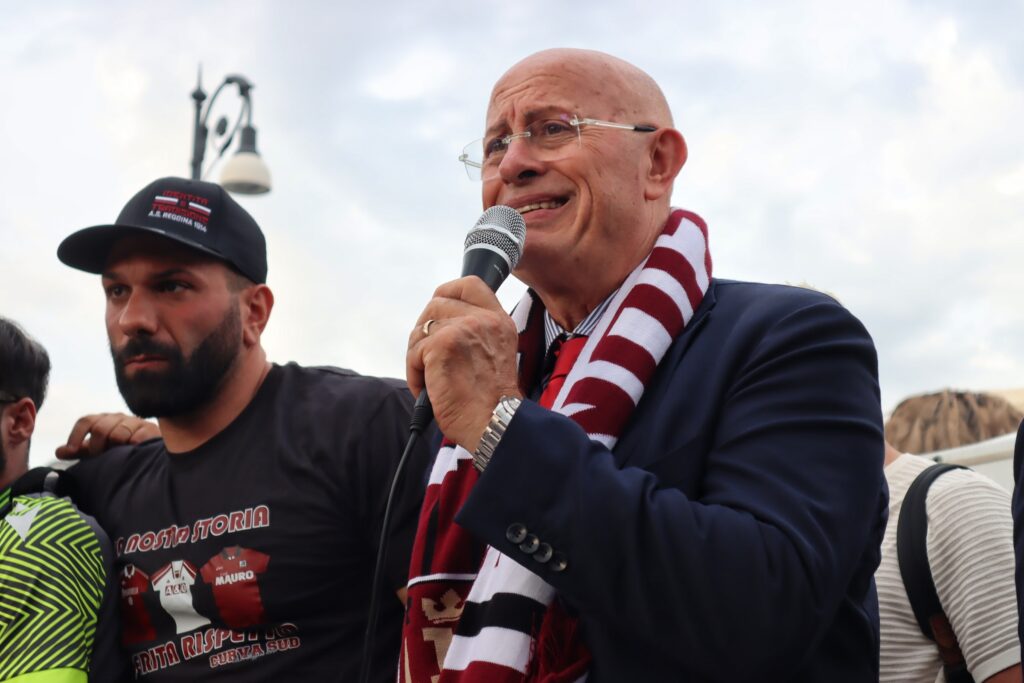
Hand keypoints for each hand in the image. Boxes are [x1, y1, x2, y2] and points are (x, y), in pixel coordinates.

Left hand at [55, 413, 160, 459]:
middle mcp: (118, 418)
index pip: (86, 421)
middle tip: (101, 457)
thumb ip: (79, 451)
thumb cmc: (119, 451)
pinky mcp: (150, 429)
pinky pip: (137, 438)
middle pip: (100, 427)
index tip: (72, 450)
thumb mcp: (96, 452)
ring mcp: (135, 422)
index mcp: (102, 420)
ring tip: (119, 456)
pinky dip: (132, 446)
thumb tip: (59, 451)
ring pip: (118, 433)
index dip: (77, 435)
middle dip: (97, 446)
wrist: (148, 453)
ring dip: (115, 447)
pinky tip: (133, 452)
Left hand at [407, 276, 521, 450]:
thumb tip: (441, 324)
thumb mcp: (496, 354)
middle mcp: (483, 320)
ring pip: (421, 330)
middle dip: (425, 331)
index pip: (469, 285)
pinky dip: (414, 374)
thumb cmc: (491, 401)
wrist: (494, 423)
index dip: (447, 293)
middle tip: (429, 360)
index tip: (438, 314)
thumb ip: (477, 333)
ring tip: (432, 380)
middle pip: (436, 305)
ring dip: (418, 356)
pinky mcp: (441, 346)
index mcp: (499, 321)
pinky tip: (428, 389)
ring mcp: (463, 330)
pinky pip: (414, 353)